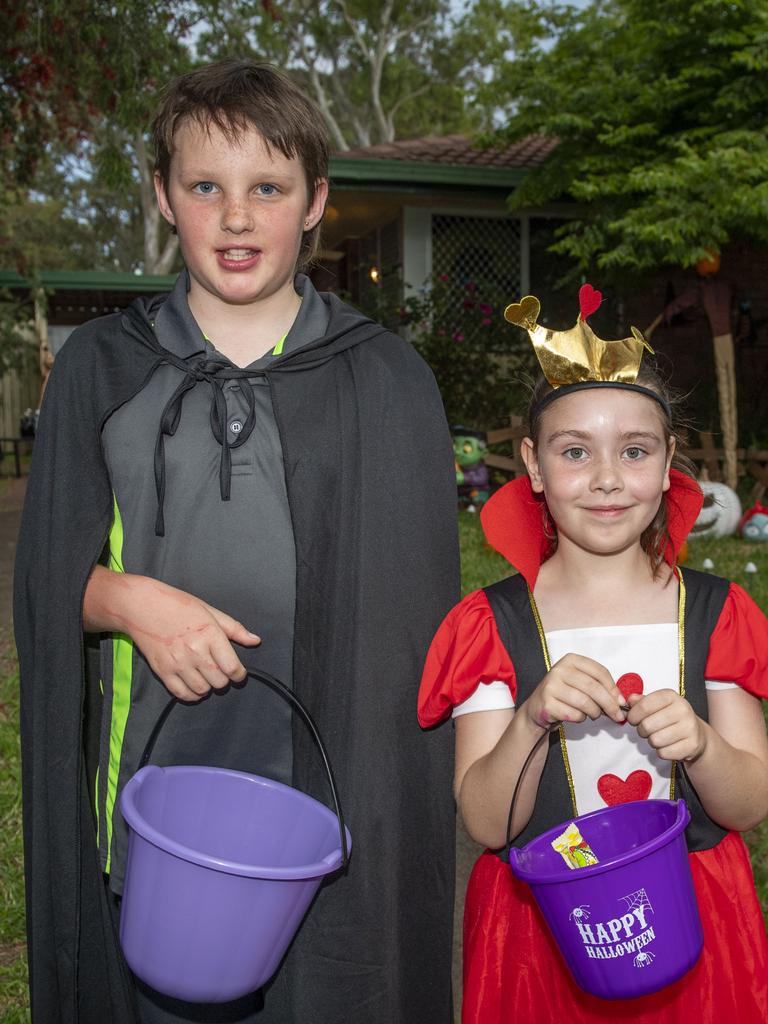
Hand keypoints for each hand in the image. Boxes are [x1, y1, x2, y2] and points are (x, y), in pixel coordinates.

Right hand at [84, 569, 260, 700]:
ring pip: (203, 690)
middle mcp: (195, 651)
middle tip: (220, 672)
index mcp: (210, 634)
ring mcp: (177, 663)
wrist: (141, 606)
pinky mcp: (162, 671)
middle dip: (224, 679)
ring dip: (209, 687)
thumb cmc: (177, 605)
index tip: (238, 672)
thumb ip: (234, 629)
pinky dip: (192, 695)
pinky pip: (182, 694)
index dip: (239, 674)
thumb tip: (255, 641)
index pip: (233, 667)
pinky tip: (194, 685)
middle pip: (220, 682)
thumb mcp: (209, 611)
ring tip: (207, 677)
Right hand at [525, 653, 624, 728]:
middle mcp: (559, 669)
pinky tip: (576, 715)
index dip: (613, 688)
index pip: (599, 671)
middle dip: (609, 705)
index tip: (621, 702)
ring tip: (593, 714)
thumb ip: (601, 687)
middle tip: (617, 716)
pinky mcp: (547, 703)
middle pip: (593, 688)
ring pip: (585, 703)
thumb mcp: (582, 684)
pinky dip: (581, 719)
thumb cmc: (565, 694)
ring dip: (594, 713)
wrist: (538, 707)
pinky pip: (574, 714)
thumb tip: (620, 701)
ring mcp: (551, 686)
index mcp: (571, 660)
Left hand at [626, 690, 707, 762]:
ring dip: (652, 741)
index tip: (633, 719)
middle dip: (641, 730)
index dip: (633, 715)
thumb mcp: (657, 704)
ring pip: (655, 740)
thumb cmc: (671, 717)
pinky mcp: (692, 745)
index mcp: (671, 696)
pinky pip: (664, 753)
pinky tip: (668, 745)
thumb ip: (641, 701)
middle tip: (646, 730)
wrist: (697, 733)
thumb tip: (629, 701)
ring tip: (658, 736)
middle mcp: (683, 710)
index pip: (644, 706)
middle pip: (647, 725)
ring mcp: (689, 728)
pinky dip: (661, 752)